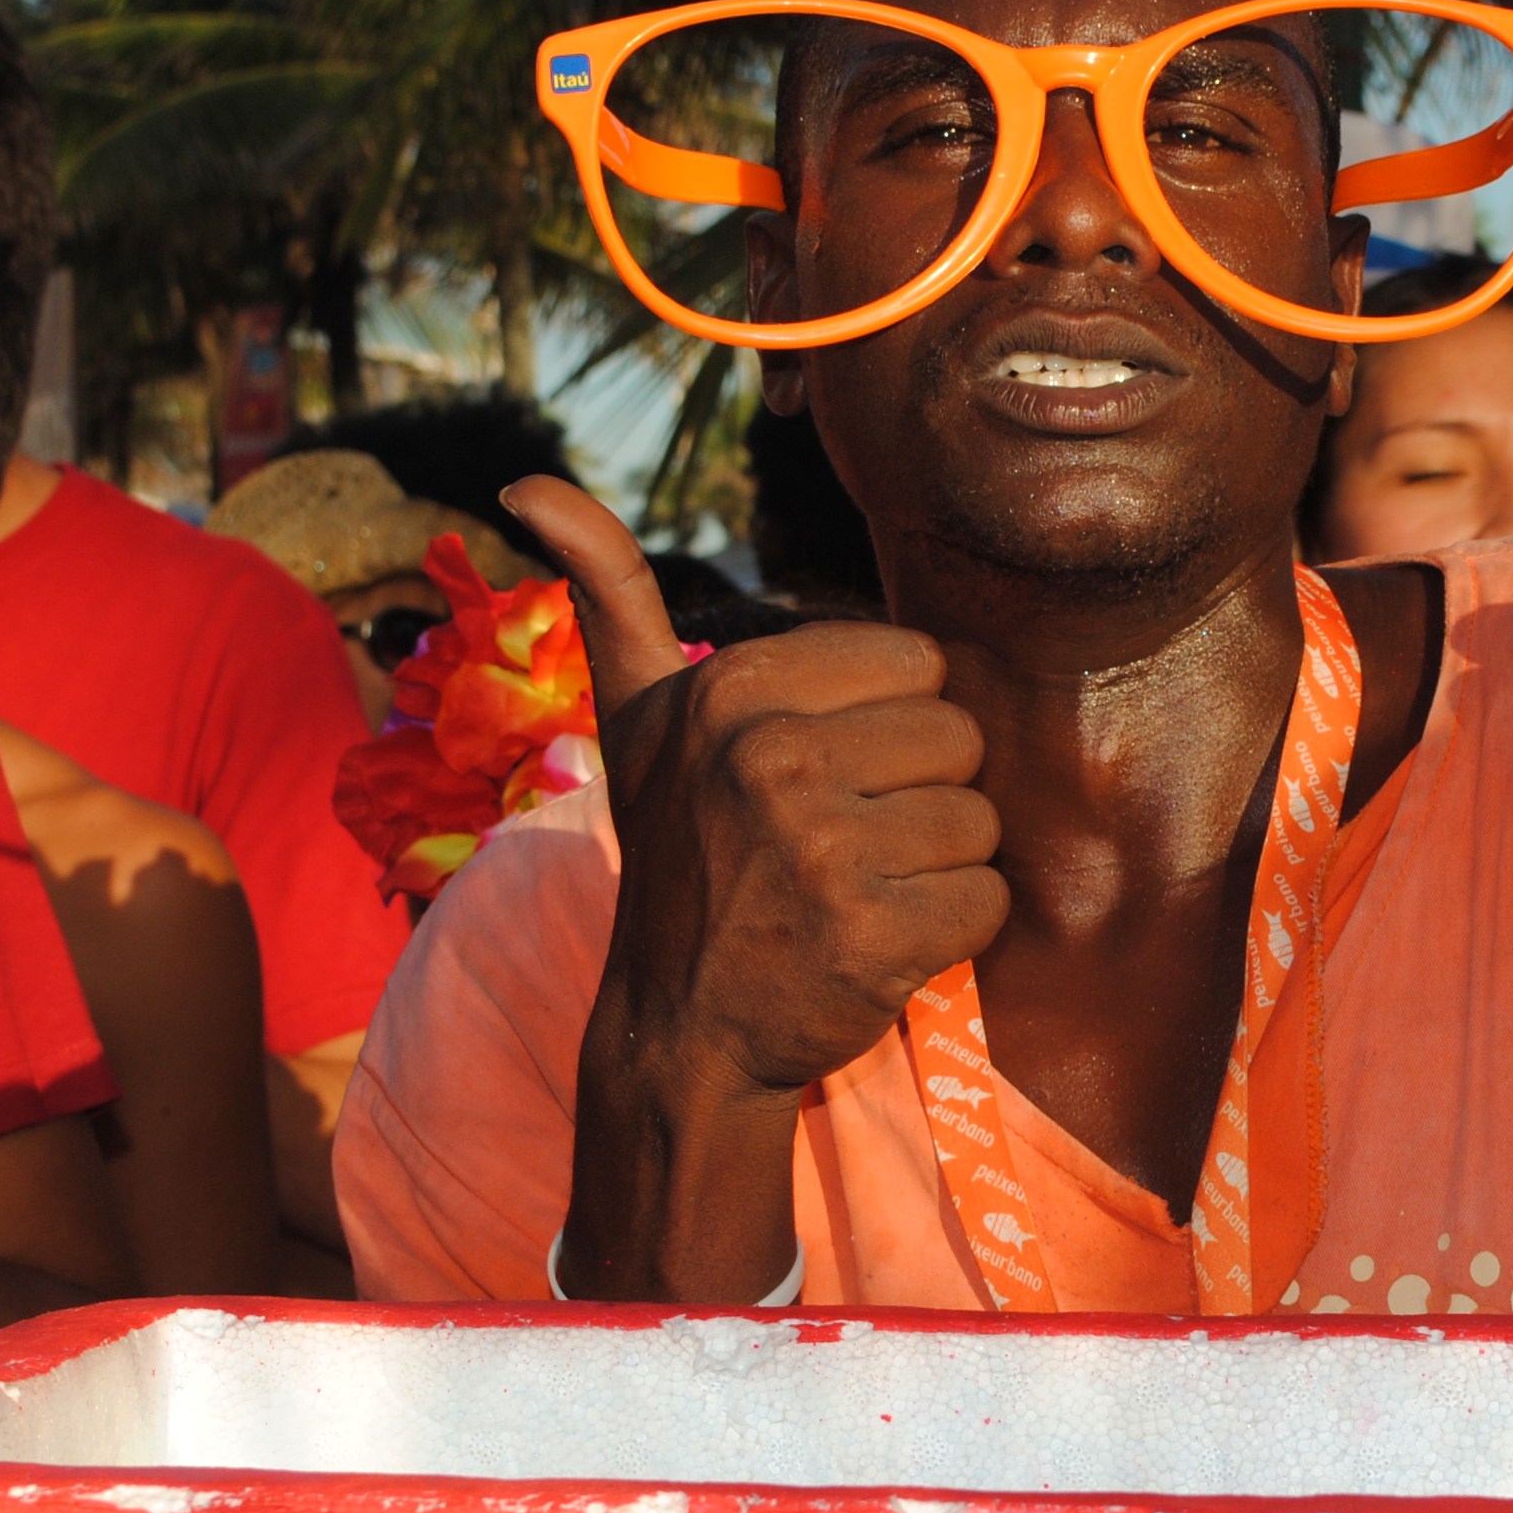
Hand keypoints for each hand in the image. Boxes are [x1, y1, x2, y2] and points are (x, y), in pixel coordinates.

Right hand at [507, 477, 1004, 1295]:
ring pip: (979, 821)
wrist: (676, 1030)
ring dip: (937, 867)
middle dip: (920, 796)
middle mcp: (770, 757)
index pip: (918, 662)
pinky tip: (879, 943)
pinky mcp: (870, 935)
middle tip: (845, 844)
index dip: (888, 725)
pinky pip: (986, 901)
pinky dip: (952, 933)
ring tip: (859, 891)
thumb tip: (526, 482)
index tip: (821, 775)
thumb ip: (607, 592)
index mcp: (731, 688)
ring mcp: (820, 849)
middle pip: (959, 738)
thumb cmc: (680, 858)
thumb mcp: (636, 720)